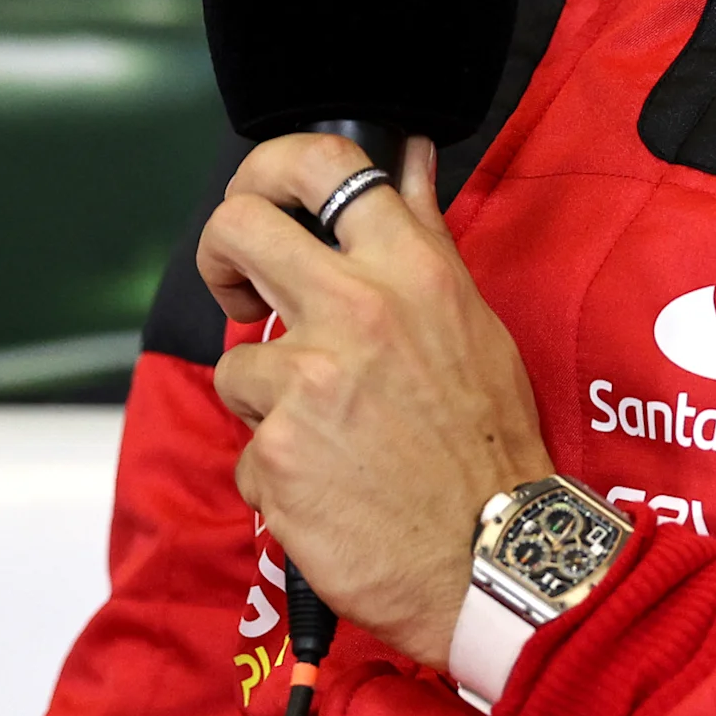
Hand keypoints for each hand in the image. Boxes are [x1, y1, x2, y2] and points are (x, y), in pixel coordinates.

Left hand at [199, 133, 552, 668]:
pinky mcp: (275, 452)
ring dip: (266, 404)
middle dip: (221, 257)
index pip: (324, 164)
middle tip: (240, 293)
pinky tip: (331, 489)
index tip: (264, 200)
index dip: (271, 168)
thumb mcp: (472, 322)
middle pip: (237, 227)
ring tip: (329, 439)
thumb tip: (407, 157)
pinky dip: (279, 474)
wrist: (494, 559)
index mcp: (410, 271)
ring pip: (235, 364)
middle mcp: (356, 311)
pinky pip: (248, 450)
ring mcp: (309, 380)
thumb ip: (424, 236)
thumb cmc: (491, 446)